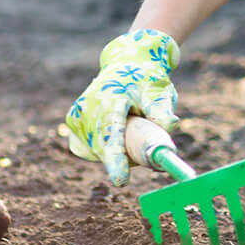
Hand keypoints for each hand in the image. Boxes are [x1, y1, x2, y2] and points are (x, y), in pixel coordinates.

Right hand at [65, 29, 180, 184]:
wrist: (125, 64)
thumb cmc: (146, 80)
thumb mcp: (159, 91)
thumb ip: (162, 110)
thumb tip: (171, 125)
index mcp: (112, 98)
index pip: (112, 134)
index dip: (116, 159)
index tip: (121, 181)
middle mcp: (89, 106)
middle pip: (104, 148)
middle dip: (123, 157)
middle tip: (144, 149)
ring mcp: (78, 114)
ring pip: (97, 150)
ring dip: (114, 150)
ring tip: (128, 126)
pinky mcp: (73, 120)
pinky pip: (89, 147)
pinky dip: (103, 147)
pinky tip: (114, 131)